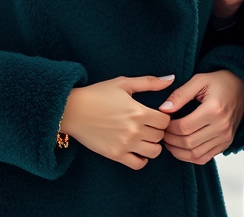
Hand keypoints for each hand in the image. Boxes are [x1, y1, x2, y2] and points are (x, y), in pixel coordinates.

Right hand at [59, 75, 173, 169]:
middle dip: (158, 130)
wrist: (72, 110)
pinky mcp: (115, 155)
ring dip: (152, 145)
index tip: (156, 115)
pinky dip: (142, 159)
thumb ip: (149, 82)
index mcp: (139, 111)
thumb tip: (171, 79)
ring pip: (154, 152)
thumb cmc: (98, 94)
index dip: (163, 117)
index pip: (165, 121)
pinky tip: (137, 150)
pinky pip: (138, 164)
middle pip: (160, 136)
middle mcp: (135, 130)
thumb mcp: (123, 83)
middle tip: (150, 126)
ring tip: (145, 138)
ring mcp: (125, 144)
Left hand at [160, 70, 243, 164]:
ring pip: (195, 154)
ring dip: (178, 151)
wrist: (243, 87)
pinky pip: (204, 158)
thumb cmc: (221, 82)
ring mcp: (225, 137)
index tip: (163, 123)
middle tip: (162, 133)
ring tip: (169, 142)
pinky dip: (190, 157)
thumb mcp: (199, 80)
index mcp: (214, 109)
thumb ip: (180, 94)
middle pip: (189, 143)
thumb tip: (163, 109)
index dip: (169, 128)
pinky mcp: (226, 144)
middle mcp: (222, 126)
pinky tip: (181, 149)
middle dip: (171, 140)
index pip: (184, 127)